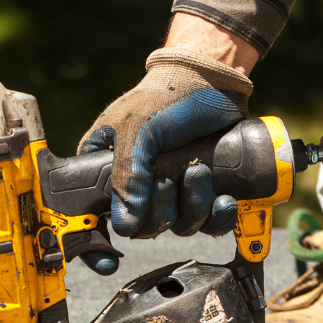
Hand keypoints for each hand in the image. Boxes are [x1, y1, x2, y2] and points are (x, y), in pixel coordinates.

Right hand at [81, 33, 255, 238]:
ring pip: (178, 226)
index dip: (108, 235)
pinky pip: (208, 224)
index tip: (120, 243)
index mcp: (107, 170)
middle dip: (163, 210)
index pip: (99, 215)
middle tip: (170, 180)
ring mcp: (172, 190)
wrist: (214, 79)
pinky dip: (217, 218)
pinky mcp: (202, 191)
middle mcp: (138, 186)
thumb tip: (126, 225)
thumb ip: (128, 175)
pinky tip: (223, 200)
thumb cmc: (166, 96)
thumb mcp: (137, 130)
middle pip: (145, 227)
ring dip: (193, 206)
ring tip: (200, 172)